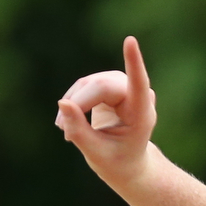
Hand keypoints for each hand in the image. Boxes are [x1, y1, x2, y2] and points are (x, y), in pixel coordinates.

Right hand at [55, 36, 157, 190]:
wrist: (126, 164)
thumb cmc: (117, 163)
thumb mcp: (97, 154)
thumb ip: (80, 132)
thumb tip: (62, 102)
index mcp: (142, 115)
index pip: (138, 84)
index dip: (133, 62)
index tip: (130, 41)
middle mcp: (135, 96)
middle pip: (99, 86)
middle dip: (78, 105)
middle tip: (64, 131)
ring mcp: (121, 87)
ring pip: (87, 84)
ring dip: (71, 106)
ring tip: (66, 131)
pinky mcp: (108, 85)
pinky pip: (83, 86)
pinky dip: (71, 104)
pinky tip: (68, 122)